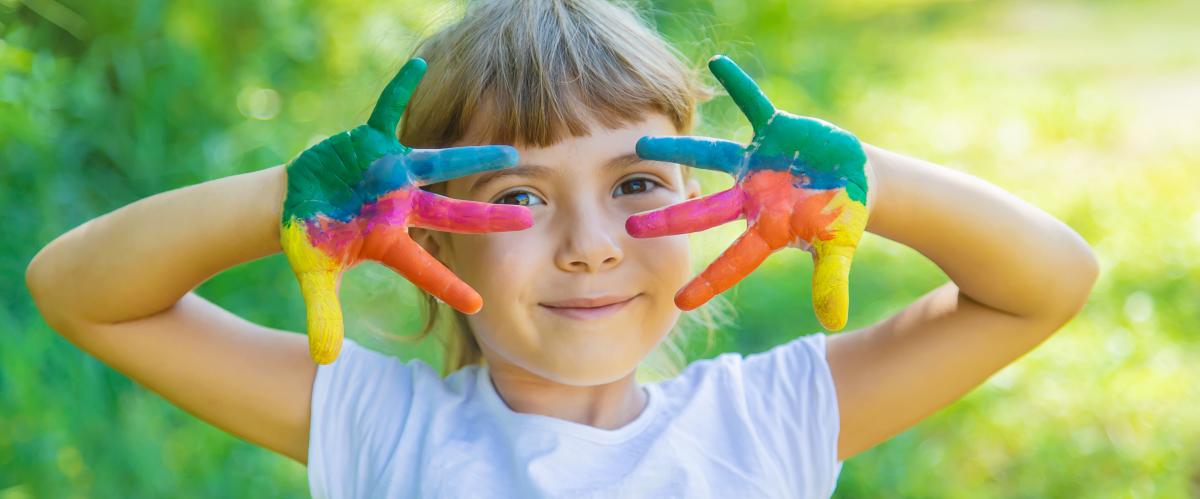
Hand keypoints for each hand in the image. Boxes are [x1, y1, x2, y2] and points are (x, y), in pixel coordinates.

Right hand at [281, 58, 532, 363]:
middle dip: (488, 217)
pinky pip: (386, 111)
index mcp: (391, 241)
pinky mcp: (371, 143)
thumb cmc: (313, 240)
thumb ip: (323, 315)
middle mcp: (402, 206)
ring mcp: (391, 174)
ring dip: (470, 156)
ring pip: (435, 163)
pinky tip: (419, 65)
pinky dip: (399, 90)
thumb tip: (325, 359)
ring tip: (510, 148)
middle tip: (530, 219)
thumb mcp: (314, 278)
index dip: (449, 284)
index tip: (478, 304)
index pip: (424, 269)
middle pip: (451, 214)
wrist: (297, 203)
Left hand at [626, 55, 869, 330]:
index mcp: (765, 229)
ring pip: (709, 156)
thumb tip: (833, 322)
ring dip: (677, 151)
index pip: (733, 261)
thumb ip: (830, 281)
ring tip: (639, 144)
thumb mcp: (838, 250)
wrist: (852, 179)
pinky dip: (740, 86)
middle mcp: (749, 197)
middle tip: (628, 229)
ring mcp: (755, 163)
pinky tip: (718, 65)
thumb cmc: (841, 218)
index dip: (709, 281)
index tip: (678, 303)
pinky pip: (754, 104)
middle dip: (667, 219)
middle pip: (702, 211)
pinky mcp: (773, 131)